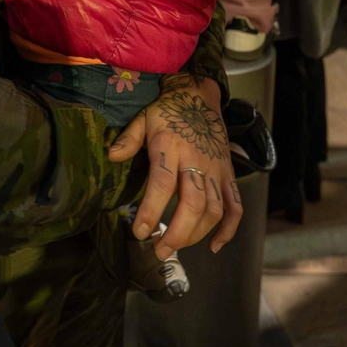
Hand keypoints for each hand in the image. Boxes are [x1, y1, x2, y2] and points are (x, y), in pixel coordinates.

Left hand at [109, 75, 242, 257]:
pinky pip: (235, 206)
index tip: (141, 233)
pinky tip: (213, 245)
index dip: (152, 210)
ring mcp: (216, 170)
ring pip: (214, 210)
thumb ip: (128, 140)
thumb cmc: (167, 111)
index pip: (162, 184)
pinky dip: (229, 229)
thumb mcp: (143, 119)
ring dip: (196, 234)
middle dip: (177, 233)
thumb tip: (110, 156)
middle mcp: (196, 161)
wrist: (200, 96)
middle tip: (159, 251)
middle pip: (193, 204)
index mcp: (170, 147)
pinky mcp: (228, 175)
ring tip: (174, 247)